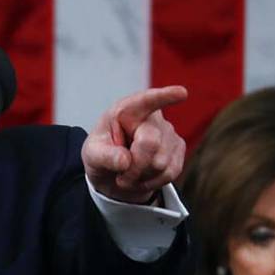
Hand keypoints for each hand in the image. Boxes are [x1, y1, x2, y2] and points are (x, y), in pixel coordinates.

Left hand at [81, 86, 187, 203]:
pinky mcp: (178, 148)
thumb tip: (125, 161)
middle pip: (150, 143)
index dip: (164, 96)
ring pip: (161, 163)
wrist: (114, 172)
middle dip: (134, 166)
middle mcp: (151, 117)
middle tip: (121, 175)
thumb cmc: (102, 154)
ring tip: (129, 174)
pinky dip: (153, 182)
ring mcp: (168, 132)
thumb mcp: (92, 155)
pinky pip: (171, 172)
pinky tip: (142, 177)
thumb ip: (104, 156)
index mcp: (126, 110)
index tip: (181, 93)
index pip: (145, 101)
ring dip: (142, 176)